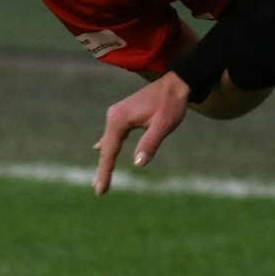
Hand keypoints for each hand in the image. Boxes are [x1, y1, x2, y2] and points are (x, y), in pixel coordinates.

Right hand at [92, 71, 191, 194]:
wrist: (176, 84)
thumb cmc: (171, 104)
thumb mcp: (163, 125)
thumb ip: (150, 143)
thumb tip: (138, 164)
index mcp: (119, 120)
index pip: (109, 151)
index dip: (105, 172)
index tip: (100, 190)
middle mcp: (113, 116)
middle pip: (106, 149)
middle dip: (103, 170)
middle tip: (98, 191)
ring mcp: (117, 115)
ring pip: (109, 143)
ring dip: (105, 160)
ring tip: (99, 179)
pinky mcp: (123, 115)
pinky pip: (113, 135)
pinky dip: (108, 147)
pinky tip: (98, 149)